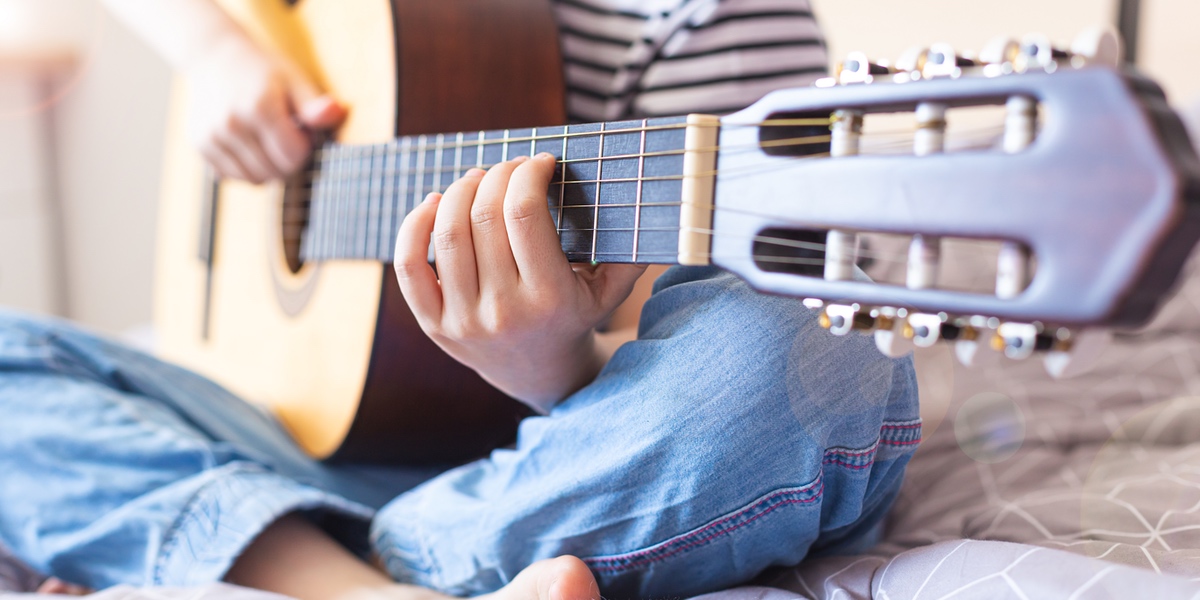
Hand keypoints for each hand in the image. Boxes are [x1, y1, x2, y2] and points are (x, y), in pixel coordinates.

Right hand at [184, 35, 345, 182]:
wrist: (214, 57)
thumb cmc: (264, 71)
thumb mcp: (294, 80)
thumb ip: (314, 104)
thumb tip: (336, 113)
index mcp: (259, 106)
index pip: (293, 156)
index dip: (305, 147)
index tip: (302, 130)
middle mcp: (231, 123)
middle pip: (275, 171)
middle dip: (288, 160)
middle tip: (286, 135)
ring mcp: (212, 135)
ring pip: (254, 179)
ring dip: (268, 168)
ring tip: (268, 141)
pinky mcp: (200, 144)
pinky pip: (232, 176)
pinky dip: (246, 168)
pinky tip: (249, 145)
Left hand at [393, 153, 647, 410]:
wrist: (540, 373)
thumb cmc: (576, 315)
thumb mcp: (609, 290)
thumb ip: (630, 250)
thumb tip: (650, 200)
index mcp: (549, 298)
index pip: (524, 214)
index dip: (528, 174)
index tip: (540, 162)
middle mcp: (503, 312)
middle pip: (484, 217)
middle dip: (498, 176)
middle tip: (511, 166)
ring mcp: (463, 321)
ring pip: (447, 235)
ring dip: (460, 191)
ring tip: (478, 178)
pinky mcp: (434, 326)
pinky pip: (409, 267)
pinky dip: (415, 225)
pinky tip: (435, 202)